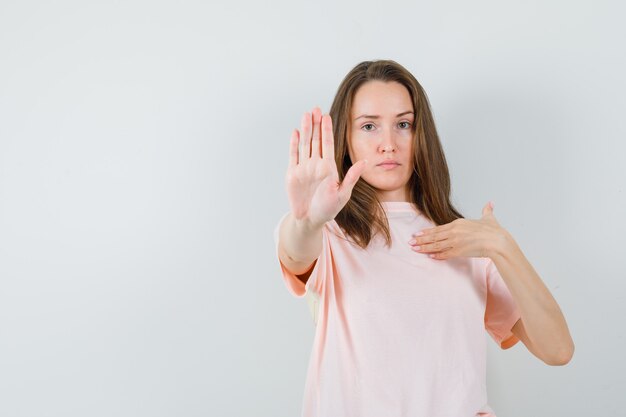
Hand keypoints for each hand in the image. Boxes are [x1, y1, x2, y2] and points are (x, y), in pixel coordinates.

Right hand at [285, 107, 367, 227]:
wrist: (310, 220)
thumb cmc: (328, 209)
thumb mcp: (343, 194)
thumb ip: (352, 177)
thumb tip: (365, 161)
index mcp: (328, 167)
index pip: (327, 144)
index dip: (326, 130)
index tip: (327, 116)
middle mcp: (316, 164)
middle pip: (315, 140)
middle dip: (315, 124)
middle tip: (316, 108)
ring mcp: (304, 168)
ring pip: (304, 144)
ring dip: (305, 129)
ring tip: (306, 115)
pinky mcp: (293, 173)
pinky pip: (293, 155)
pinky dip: (294, 143)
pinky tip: (295, 132)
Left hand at [408, 202, 509, 259]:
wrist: (498, 241)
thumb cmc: (494, 231)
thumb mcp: (488, 218)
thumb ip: (487, 211)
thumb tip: (490, 203)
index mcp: (458, 224)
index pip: (438, 228)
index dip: (426, 232)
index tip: (417, 233)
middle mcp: (454, 232)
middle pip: (433, 237)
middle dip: (420, 240)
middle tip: (410, 242)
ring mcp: (455, 242)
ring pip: (436, 245)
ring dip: (424, 248)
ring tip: (414, 249)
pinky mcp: (459, 251)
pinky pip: (445, 254)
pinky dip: (437, 256)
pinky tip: (430, 257)